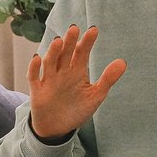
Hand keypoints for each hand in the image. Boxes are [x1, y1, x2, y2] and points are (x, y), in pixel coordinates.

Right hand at [28, 25, 126, 140]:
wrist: (57, 128)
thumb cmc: (77, 109)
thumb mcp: (95, 95)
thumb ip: (107, 79)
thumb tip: (123, 62)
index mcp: (76, 71)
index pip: (81, 53)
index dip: (87, 42)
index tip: (93, 30)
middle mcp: (62, 72)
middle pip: (65, 53)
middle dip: (69, 42)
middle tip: (74, 28)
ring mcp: (48, 80)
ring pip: (50, 62)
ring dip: (53, 52)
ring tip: (59, 41)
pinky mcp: (37, 91)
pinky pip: (33, 77)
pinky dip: (34, 68)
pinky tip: (37, 58)